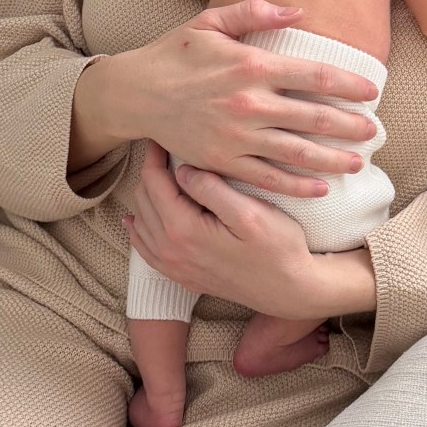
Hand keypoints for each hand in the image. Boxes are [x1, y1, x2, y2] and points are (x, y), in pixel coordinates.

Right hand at [73, 0, 380, 196]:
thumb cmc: (174, 53)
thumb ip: (255, 12)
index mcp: (249, 64)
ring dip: (331, 159)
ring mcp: (235, 135)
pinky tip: (319, 188)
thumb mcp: (211, 21)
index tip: (371, 91)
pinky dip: (295, 185)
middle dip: (349, 126)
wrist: (134, 93)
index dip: (347, 84)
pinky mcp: (222, 161)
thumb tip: (299, 10)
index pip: (312, 74)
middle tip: (375, 131)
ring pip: (295, 152)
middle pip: (312, 117)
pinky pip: (266, 178)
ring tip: (358, 162)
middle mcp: (247, 102)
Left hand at [122, 143, 331, 318]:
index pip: (154, 182)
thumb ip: (212, 189)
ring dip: (146, 196)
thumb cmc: (278, 248)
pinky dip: (139, 230)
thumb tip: (182, 170)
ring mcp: (174, 267)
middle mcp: (171, 251)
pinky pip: (146, 250)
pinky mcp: (181, 276)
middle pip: (144, 200)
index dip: (155, 156)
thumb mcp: (251, 213)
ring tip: (160, 174)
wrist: (289, 291)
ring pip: (141, 222)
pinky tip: (137, 220)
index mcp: (183, 230)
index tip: (163, 136)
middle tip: (165, 150)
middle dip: (150, 172)